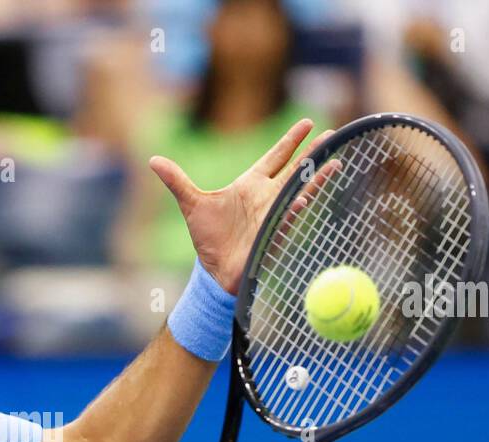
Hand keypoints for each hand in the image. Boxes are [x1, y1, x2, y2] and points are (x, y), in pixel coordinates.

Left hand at [150, 119, 334, 294]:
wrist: (215, 271)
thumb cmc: (207, 238)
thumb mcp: (190, 204)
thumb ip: (176, 181)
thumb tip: (152, 160)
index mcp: (250, 184)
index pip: (275, 157)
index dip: (290, 141)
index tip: (306, 123)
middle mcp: (267, 196)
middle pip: (294, 169)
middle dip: (312, 152)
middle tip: (331, 134)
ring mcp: (274, 213)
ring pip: (300, 189)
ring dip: (316, 177)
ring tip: (335, 161)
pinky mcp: (274, 232)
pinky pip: (289, 216)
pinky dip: (296, 206)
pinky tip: (305, 197)